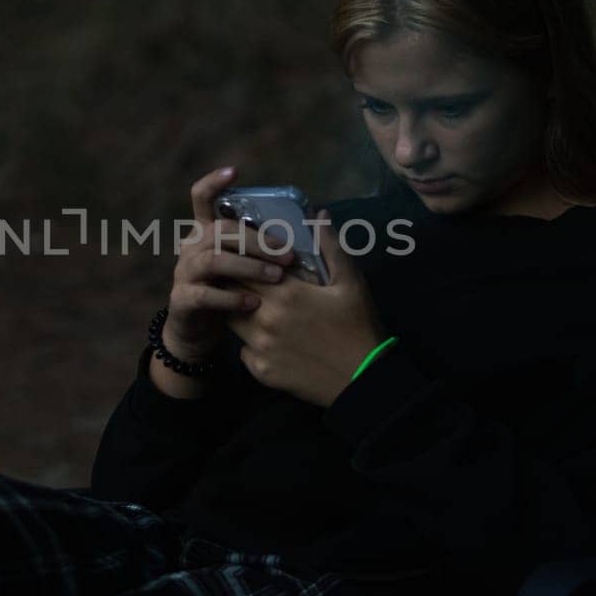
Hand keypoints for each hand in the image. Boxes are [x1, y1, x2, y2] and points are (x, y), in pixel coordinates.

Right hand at [160, 166, 295, 362]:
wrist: (197, 333)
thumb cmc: (230, 291)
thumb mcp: (246, 265)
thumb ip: (268, 243)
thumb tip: (317, 217)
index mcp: (206, 232)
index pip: (201, 198)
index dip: (213, 183)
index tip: (234, 171)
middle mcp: (191, 247)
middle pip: (221, 231)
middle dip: (257, 240)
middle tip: (288, 254)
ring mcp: (184, 273)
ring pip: (213, 260)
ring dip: (248, 266)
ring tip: (277, 277)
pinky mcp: (182, 300)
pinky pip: (205, 295)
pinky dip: (231, 298)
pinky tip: (254, 303)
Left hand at [226, 208, 387, 407]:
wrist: (363, 380)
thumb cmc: (358, 326)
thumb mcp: (351, 282)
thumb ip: (330, 247)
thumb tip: (317, 215)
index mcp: (286, 293)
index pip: (245, 267)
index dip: (244, 259)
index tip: (248, 256)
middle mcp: (265, 319)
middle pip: (233, 291)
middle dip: (237, 282)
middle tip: (249, 279)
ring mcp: (260, 347)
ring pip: (233, 320)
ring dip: (239, 310)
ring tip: (256, 306)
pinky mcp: (260, 371)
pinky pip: (243, 350)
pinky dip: (249, 342)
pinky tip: (268, 339)